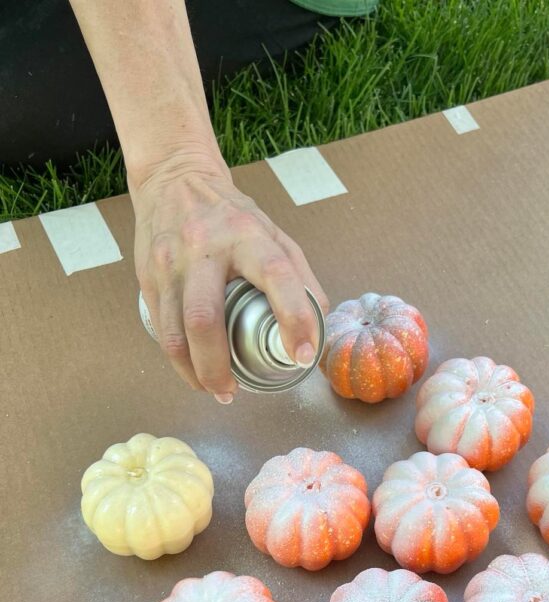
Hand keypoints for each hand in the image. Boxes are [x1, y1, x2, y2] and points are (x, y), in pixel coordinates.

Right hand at [131, 155, 328, 402]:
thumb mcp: (274, 233)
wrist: (173, 179)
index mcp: (246, 235)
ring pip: (175, 331)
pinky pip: (161, 329)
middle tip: (234, 392)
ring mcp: (170, 263)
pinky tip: (194, 372)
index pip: (275, 274)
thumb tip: (318, 329)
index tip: (301, 355)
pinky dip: (178, 360)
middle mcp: (203, 248)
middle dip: (219, 365)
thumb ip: (299, 277)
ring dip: (195, 371)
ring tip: (215, 389)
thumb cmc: (230, 215)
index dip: (293, 317)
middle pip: (204, 318)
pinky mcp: (147, 276)